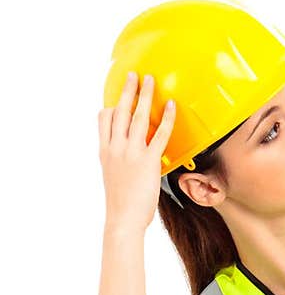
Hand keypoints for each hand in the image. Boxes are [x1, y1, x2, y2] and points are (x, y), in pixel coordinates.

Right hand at [98, 71, 175, 233]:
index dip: (109, 107)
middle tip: (134, 75)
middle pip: (119, 111)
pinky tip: (171, 106)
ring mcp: (131, 152)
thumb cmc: (121, 204)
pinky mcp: (148, 161)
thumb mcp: (114, 178)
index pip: (103, 121)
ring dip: (144, 96)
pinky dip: (166, 118)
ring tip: (150, 81)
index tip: (114, 100)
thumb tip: (128, 161)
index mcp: (105, 152)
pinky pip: (158, 134)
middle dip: (127, 91)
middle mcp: (115, 148)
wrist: (123, 219)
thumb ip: (119, 163)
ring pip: (137, 116)